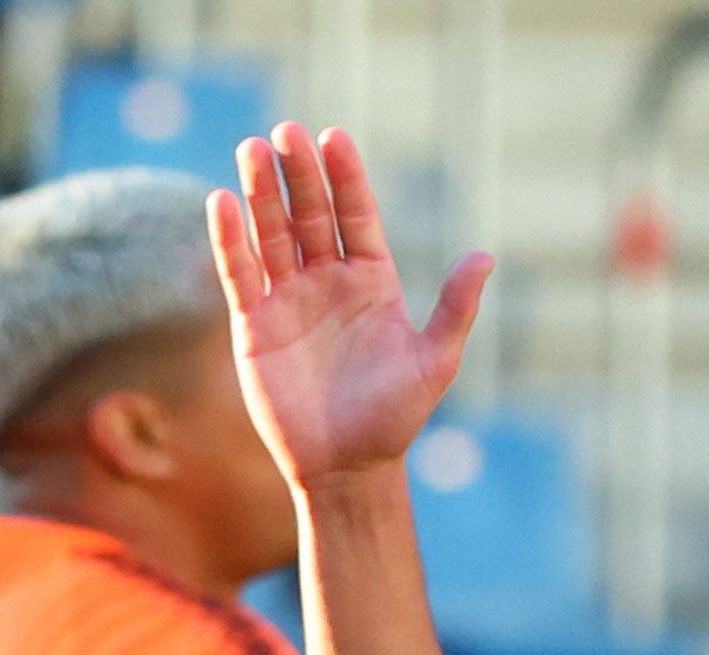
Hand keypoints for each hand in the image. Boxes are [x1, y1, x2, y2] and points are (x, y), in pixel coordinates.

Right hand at [208, 123, 486, 488]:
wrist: (347, 470)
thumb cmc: (394, 419)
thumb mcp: (435, 363)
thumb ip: (455, 308)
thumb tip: (486, 255)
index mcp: (372, 280)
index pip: (356, 214)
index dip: (345, 177)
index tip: (333, 137)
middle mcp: (328, 281)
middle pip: (310, 214)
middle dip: (297, 174)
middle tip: (284, 131)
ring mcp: (289, 300)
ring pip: (272, 235)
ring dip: (260, 194)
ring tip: (250, 149)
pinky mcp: (255, 327)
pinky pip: (240, 275)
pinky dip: (230, 241)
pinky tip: (222, 203)